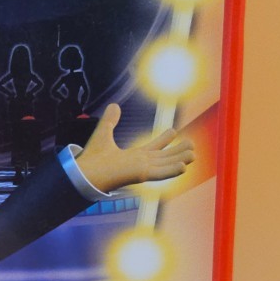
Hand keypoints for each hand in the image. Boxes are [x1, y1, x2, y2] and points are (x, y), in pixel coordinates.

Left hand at [77, 105, 193, 194]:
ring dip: (180, 159)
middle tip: (192, 145)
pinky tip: (184, 167)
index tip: (174, 131)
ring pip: (166, 165)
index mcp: (132, 157)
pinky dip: (172, 170)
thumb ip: (110, 120)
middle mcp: (140, 164)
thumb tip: (114, 105)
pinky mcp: (141, 175)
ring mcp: (142, 170)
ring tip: (194, 154)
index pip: (152, 148)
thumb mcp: (104, 133)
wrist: (85, 172)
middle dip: (178, 152)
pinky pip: (161, 173)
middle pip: (164, 157)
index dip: (164, 140)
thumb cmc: (92, 158)